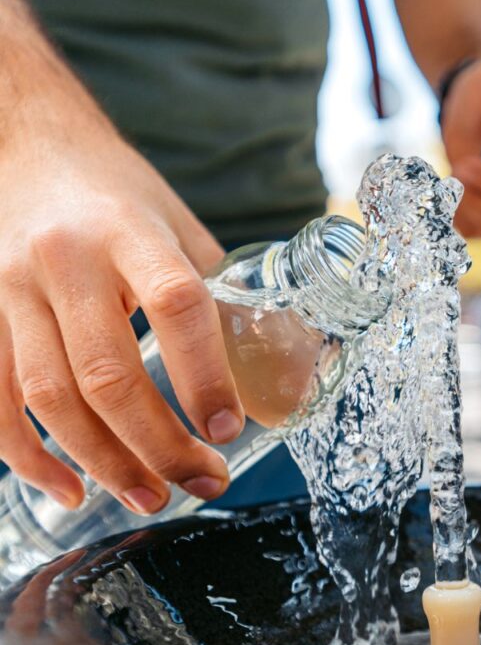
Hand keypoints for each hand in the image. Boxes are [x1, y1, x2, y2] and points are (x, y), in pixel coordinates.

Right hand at [0, 105, 243, 513]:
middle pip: (109, 372)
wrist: (27, 147)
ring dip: (103, 461)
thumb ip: (223, 295)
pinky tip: (67, 487)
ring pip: (50, 396)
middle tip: (201, 482)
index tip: (229, 429)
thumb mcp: (180, 227)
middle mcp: (66, 260)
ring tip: (149, 497)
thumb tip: (288, 368)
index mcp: (131, 233)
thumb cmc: (117, 196)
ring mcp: (10, 288)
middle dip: (159, 444)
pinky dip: (26, 455)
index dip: (205, 374)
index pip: (176, 305)